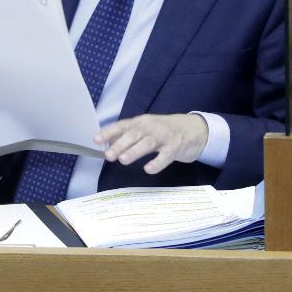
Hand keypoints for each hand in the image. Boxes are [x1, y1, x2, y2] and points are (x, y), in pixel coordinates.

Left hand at [95, 113, 209, 174]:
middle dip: (120, 144)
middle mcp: (152, 127)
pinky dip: (157, 162)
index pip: (123, 125)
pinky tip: (148, 169)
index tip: (96, 139)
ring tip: (123, 160)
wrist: (195, 129)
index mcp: (142, 122)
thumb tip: (108, 144)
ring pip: (148, 143)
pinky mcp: (176, 147)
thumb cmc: (166, 130)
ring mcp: (165, 136)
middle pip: (134, 134)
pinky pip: (166, 155)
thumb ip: (129, 136)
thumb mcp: (147, 129)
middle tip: (109, 155)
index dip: (109, 132)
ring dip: (134, 151)